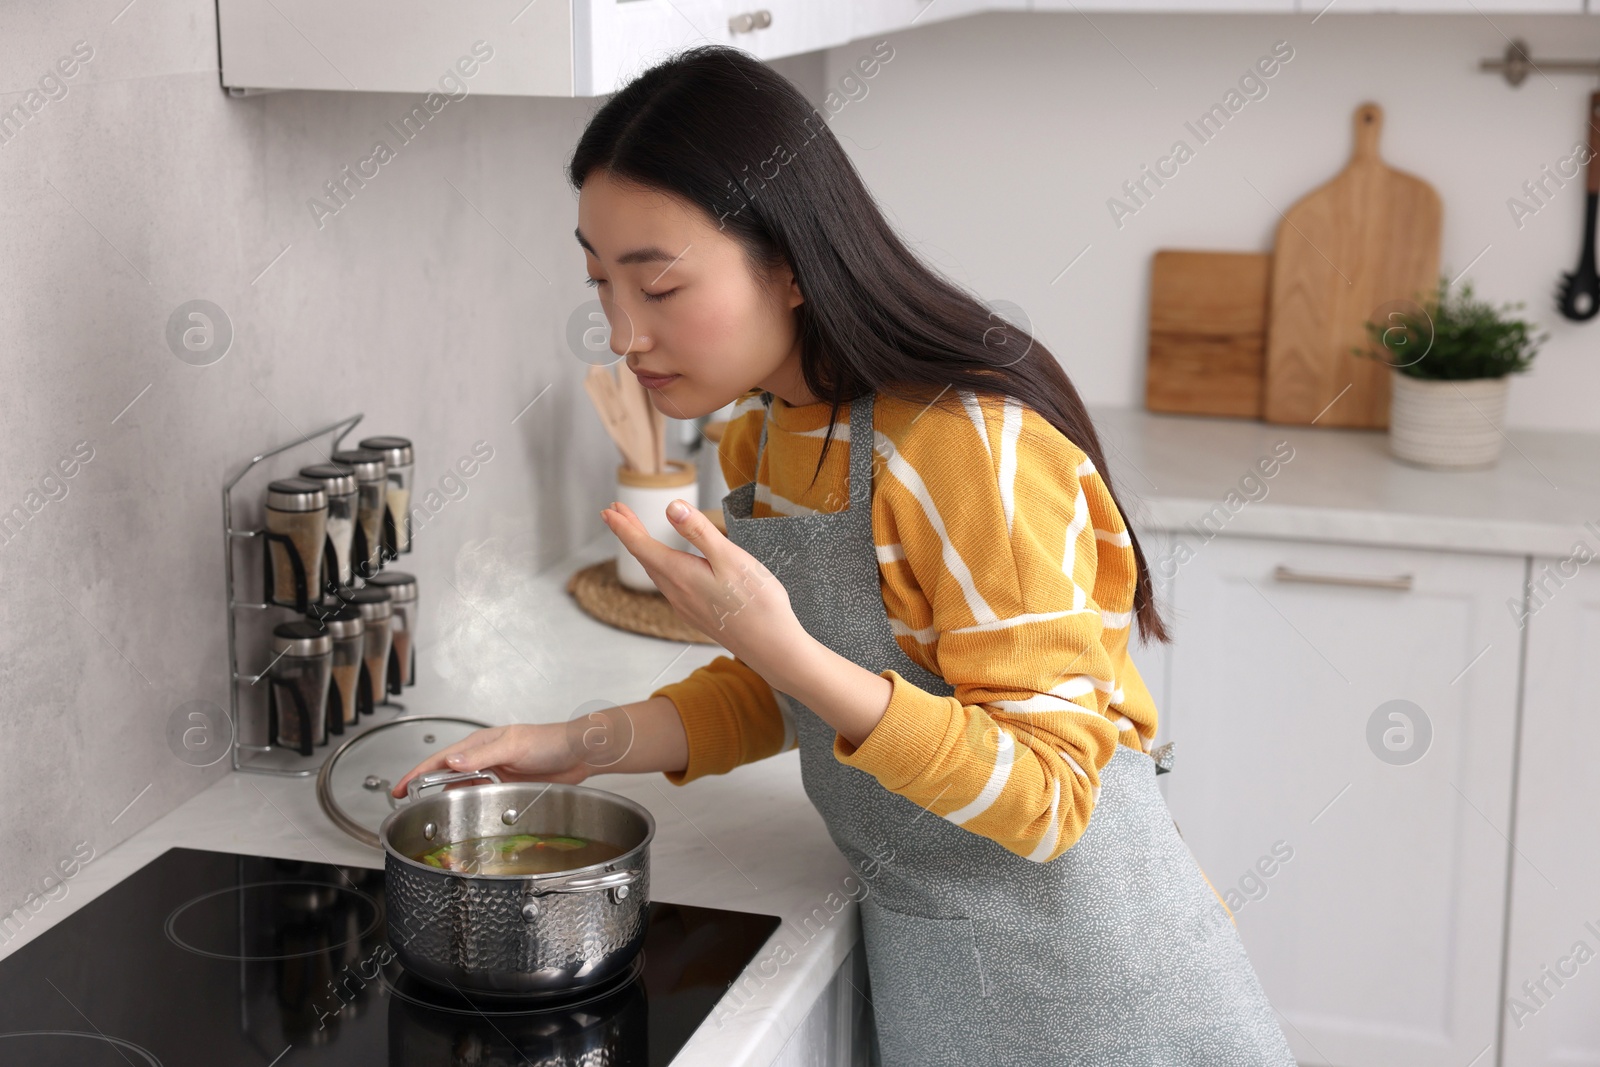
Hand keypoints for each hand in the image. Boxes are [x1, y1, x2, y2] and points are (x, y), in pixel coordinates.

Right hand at [390, 724, 589, 798]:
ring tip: (436, 819)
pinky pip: (482, 800)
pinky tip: (468, 817)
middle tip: (412, 811)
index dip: (416, 774)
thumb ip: (481, 754)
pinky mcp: (507, 788)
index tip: (398, 789)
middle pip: (447, 778)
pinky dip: (472, 808)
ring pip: (463, 791)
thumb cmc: (549, 741)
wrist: (579, 754)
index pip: (439, 760)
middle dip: (427, 792)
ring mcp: (495, 775)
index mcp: (479, 744)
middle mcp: (483, 759)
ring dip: (451, 802)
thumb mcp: (512, 745)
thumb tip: (451, 761)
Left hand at [602, 498, 804, 678]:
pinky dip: (660, 567)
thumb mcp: (730, 558)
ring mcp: (686, 607)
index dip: (623, 526)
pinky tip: (669, 566)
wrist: (772, 649)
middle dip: (630, 533)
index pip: (641, 546)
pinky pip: (669, 586)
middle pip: (645, 558)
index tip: (608, 510)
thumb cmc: (757, 603)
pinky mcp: (698, 615)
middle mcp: (676, 593)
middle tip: (617, 513)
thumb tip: (671, 507)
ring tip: (639, 534)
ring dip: (645, 551)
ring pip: (656, 573)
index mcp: (680, 575)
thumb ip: (699, 532)